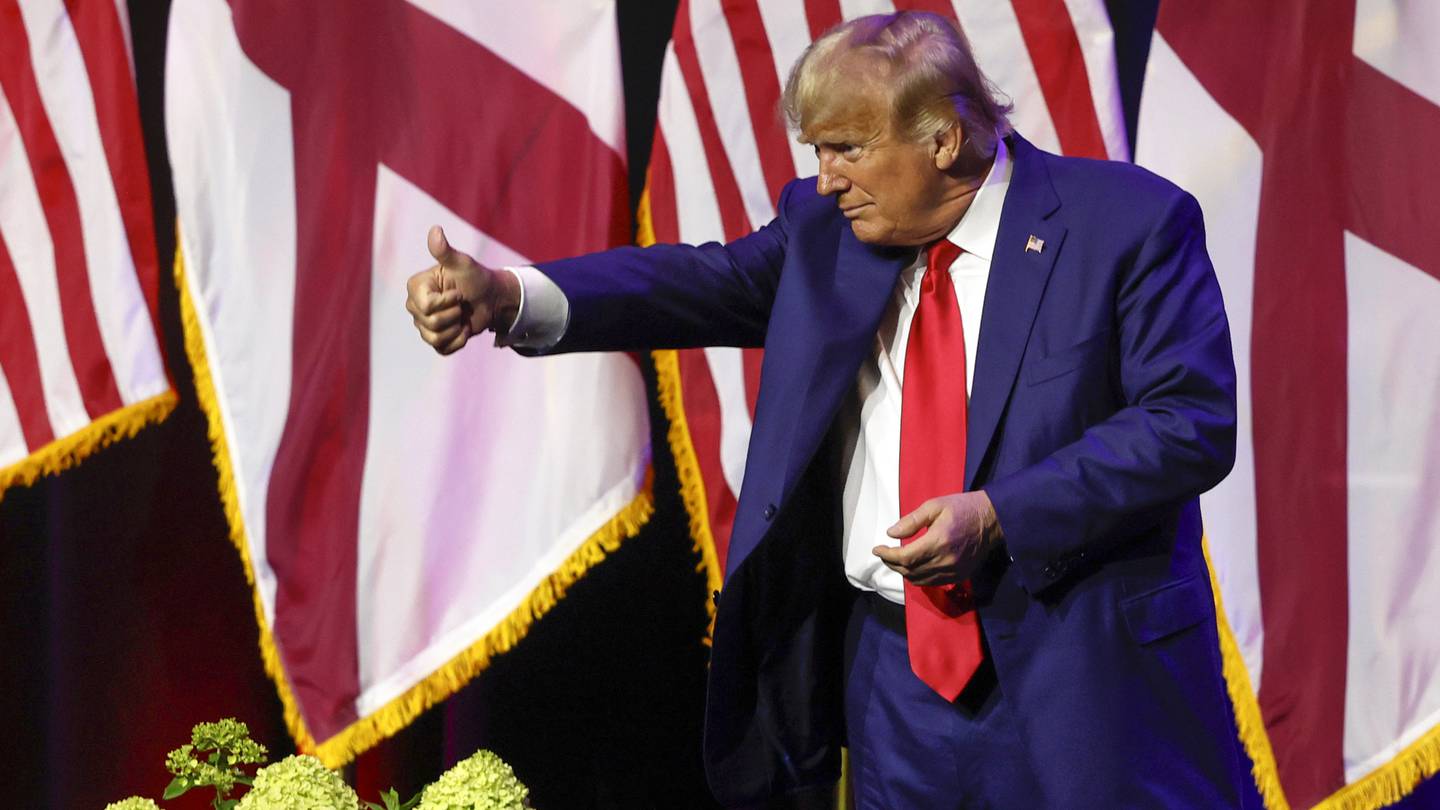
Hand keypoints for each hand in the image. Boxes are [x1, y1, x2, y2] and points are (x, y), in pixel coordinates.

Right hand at [404, 225, 519, 354]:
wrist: (490, 298)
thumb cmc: (475, 277)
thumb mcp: (463, 263)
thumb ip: (445, 251)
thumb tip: (435, 230)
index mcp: (417, 287)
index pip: (426, 306)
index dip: (447, 302)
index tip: (457, 292)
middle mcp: (415, 306)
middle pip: (430, 324)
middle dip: (454, 315)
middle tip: (461, 304)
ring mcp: (423, 325)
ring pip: (436, 339)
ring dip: (457, 329)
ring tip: (461, 317)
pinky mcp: (435, 340)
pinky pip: (443, 349)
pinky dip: (459, 341)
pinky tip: (463, 329)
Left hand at [874, 490, 1003, 585]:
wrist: (992, 520)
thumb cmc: (962, 508)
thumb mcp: (935, 505)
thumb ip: (912, 521)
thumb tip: (891, 533)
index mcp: (939, 541)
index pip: (905, 557)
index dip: (887, 555)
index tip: (877, 549)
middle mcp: (945, 560)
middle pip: (909, 571)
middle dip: (892, 563)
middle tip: (884, 553)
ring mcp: (954, 571)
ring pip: (919, 580)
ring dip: (904, 572)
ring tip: (896, 560)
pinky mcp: (960, 576)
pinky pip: (932, 582)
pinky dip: (918, 577)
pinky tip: (913, 566)